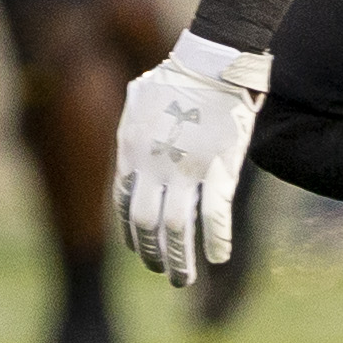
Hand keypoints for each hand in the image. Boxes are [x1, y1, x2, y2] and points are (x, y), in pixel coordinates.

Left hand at [115, 34, 268, 286]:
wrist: (211, 62)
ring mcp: (186, 169)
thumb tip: (128, 146)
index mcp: (131, 151)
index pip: (124, 205)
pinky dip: (216, 241)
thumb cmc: (176, 76)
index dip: (131, 233)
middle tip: (164, 272)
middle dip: (154, 254)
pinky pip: (214, 215)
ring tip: (184, 280)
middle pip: (147, 224)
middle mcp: (154, 166)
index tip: (140, 249)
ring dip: (180, 259)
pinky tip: (218, 258)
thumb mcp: (137, 99)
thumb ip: (131, 127)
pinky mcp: (219, 168)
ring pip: (177, 227)